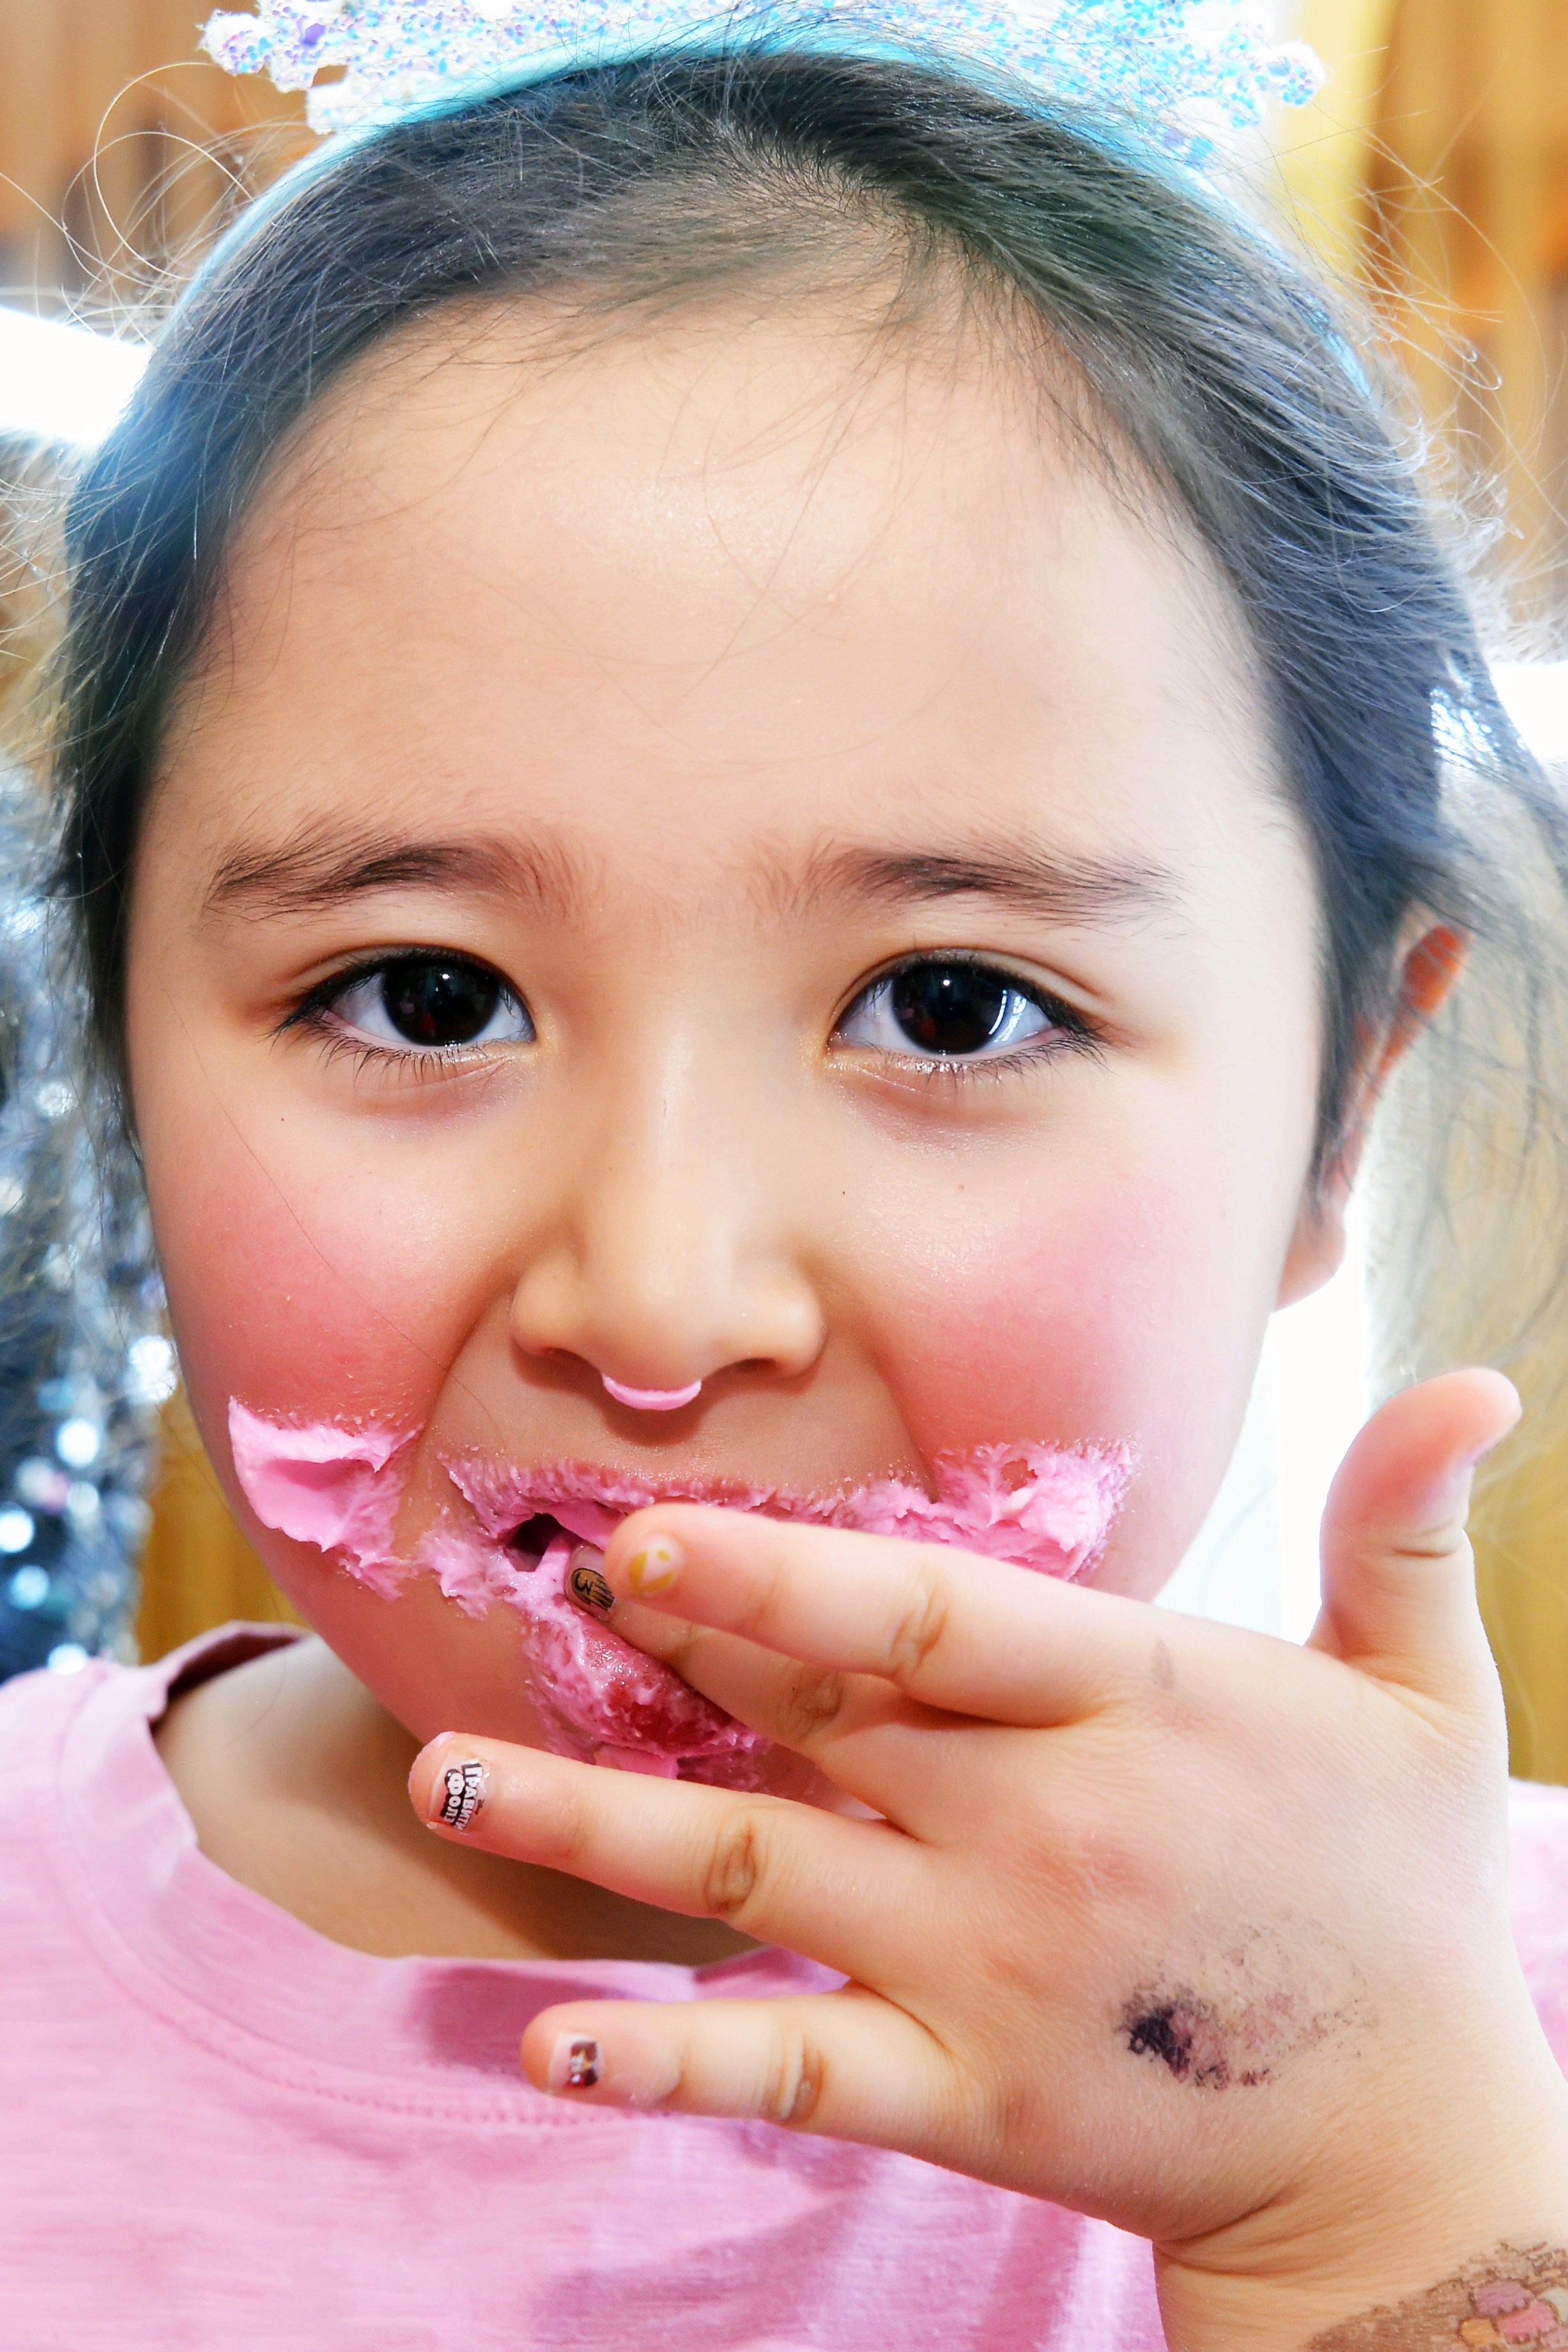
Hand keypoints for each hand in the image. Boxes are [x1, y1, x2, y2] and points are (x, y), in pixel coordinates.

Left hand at [410, 1371, 1567, 2347]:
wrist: (1402, 2149)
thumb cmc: (1396, 1892)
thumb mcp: (1428, 1690)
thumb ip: (1405, 1530)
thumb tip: (1480, 1380)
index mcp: (1134, 1707)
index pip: (935, 1623)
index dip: (794, 1579)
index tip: (661, 1535)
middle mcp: (1034, 1829)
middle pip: (810, 1722)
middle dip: (662, 1650)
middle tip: (514, 1584)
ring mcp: (983, 1968)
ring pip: (751, 1879)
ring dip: (588, 1822)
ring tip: (443, 1768)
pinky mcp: (960, 2094)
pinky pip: (790, 2072)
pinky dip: (665, 2062)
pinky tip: (544, 2041)